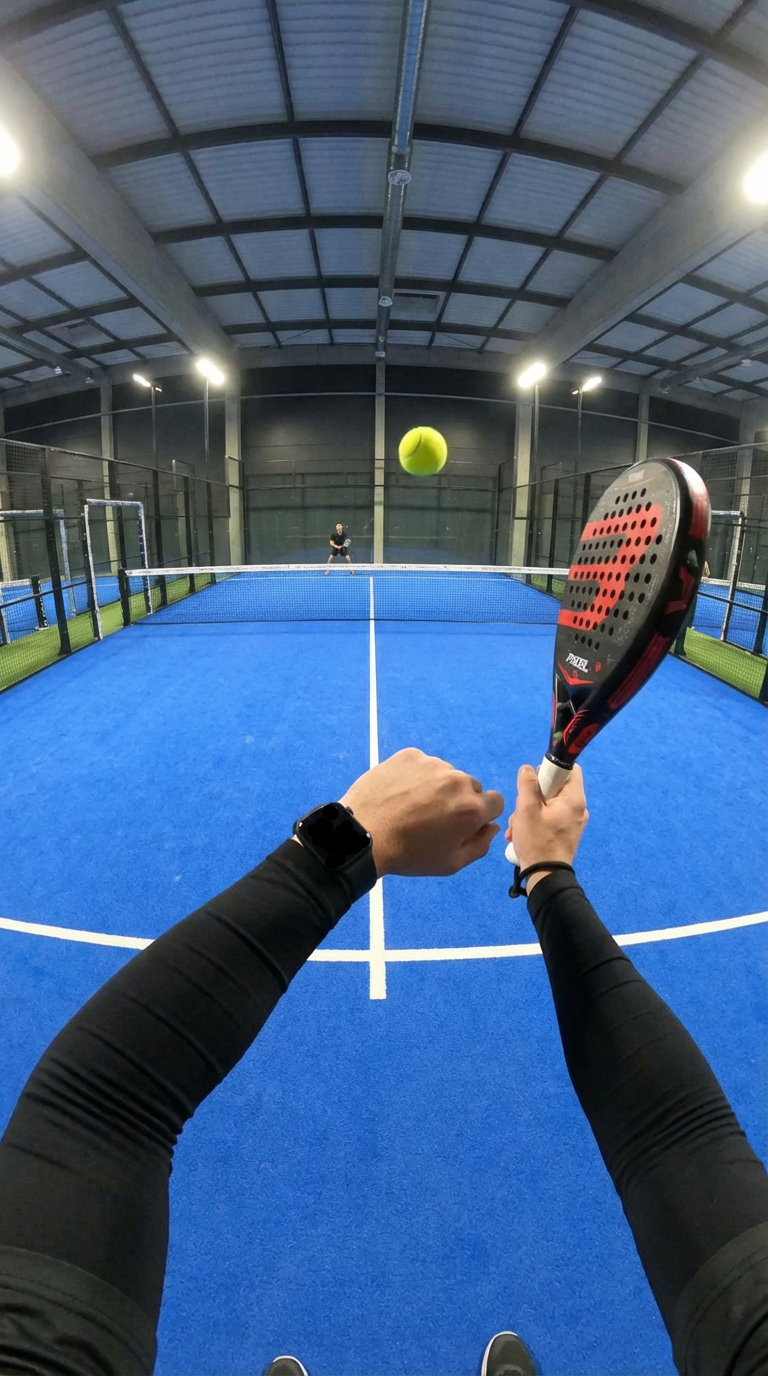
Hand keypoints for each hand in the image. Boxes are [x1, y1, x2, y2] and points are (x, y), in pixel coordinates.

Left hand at [340, 748, 503, 876]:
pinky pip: (423, 764)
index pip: (495, 801)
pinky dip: (416, 776)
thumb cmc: (408, 854)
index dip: (481, 814)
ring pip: (446, 774)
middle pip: (471, 787)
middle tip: (433, 816)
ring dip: (437, 786)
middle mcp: (458, 780)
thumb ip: (480, 845)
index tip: (461, 823)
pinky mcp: (411, 755)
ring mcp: (433, 764)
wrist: (363, 834)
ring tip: (412, 805)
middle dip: (459, 800)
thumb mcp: (450, 864)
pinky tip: (400, 792)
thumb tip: (492, 827)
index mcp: (472, 808)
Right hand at [505, 764, 587, 891]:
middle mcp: (578, 808)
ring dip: (528, 812)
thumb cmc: (537, 840)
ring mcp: (573, 822)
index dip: (549, 769)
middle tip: (520, 809)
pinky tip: (521, 834)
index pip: (569, 769)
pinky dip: (535, 822)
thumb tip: (528, 768)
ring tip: (516, 828)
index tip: (533, 781)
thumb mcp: (526, 808)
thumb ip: (527, 784)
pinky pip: (550, 818)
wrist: (546, 876)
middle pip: (554, 787)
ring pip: (548, 804)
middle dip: (532, 796)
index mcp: (574, 799)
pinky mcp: (566, 833)